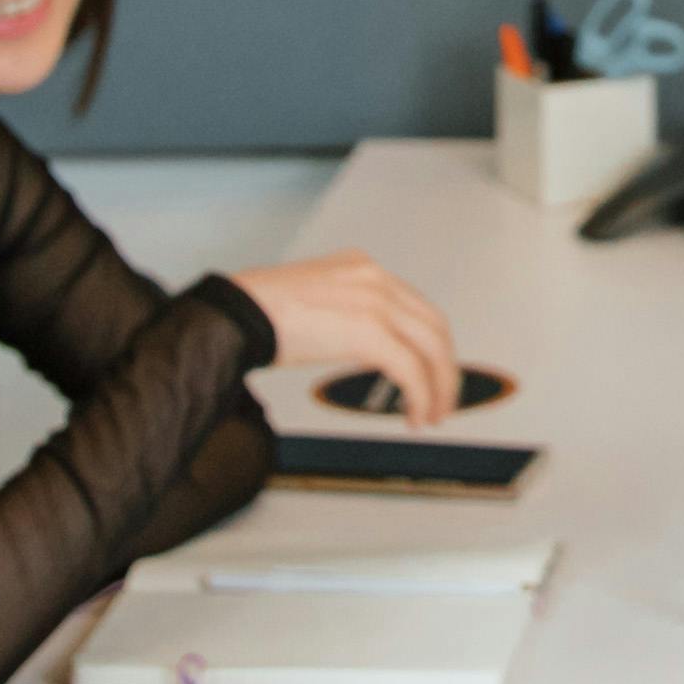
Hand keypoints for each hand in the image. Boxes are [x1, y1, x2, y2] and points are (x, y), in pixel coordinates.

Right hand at [235, 250, 461, 418]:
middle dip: (444, 368)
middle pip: (434, 325)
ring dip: (439, 387)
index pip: (414, 306)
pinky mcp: (369, 331)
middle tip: (443, 398)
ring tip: (432, 414)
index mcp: (361, 268)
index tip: (430, 368)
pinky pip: (411, 371)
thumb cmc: (258, 311)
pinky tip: (414, 415)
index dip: (428, 343)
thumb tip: (352, 341)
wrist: (238, 313)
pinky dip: (421, 397)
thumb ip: (341, 311)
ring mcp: (375, 302)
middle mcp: (375, 280)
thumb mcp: (312, 299)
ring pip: (431, 348)